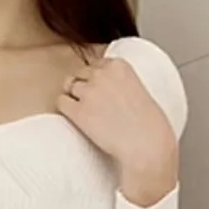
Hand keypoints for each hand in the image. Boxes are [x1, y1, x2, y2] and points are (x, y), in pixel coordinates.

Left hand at [57, 56, 178, 207]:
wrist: (144, 144)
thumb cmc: (148, 125)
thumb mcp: (138, 91)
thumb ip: (121, 84)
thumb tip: (108, 93)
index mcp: (119, 65)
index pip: (97, 64)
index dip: (95, 79)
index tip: (99, 91)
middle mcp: (101, 74)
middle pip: (80, 73)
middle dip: (83, 86)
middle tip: (89, 104)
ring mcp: (88, 92)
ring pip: (69, 86)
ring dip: (73, 97)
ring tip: (82, 113)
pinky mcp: (78, 112)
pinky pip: (61, 102)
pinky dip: (65, 109)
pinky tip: (74, 119)